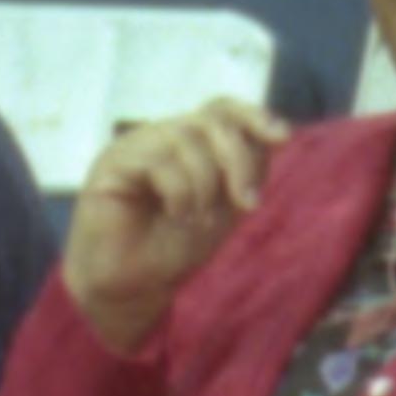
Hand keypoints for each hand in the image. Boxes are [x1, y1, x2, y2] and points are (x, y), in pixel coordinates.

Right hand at [61, 99, 286, 352]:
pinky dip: (179, 192)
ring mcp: (134, 145)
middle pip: (211, 120)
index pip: (222, 109)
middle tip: (247, 204)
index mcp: (188, 143)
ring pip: (186, 138)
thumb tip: (277, 136)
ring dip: (205, 184)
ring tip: (199, 219)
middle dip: (238, 160)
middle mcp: (161, 137)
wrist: (132, 286)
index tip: (283, 137)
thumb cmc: (173, 249)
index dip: (254, 115)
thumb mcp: (222, 208)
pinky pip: (158, 160)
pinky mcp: (112, 162)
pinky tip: (176, 216)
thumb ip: (244, 172)